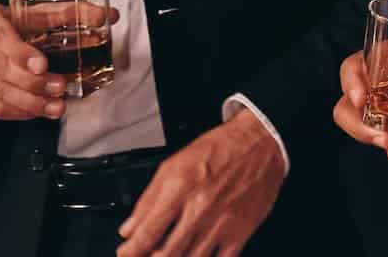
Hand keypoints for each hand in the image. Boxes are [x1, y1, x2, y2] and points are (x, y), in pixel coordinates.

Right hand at [0, 0, 116, 121]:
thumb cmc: (11, 25)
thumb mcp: (34, 13)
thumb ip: (70, 13)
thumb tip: (109, 16)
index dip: (20, 53)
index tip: (43, 65)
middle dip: (32, 83)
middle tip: (60, 88)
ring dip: (29, 102)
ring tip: (56, 106)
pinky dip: (16, 113)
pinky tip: (37, 112)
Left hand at [117, 113, 284, 256]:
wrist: (261, 143)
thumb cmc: (220, 149)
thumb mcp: (174, 164)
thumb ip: (148, 198)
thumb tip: (130, 228)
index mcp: (179, 188)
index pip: (146, 234)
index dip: (130, 251)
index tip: (125, 252)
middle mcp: (200, 208)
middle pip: (165, 254)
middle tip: (145, 255)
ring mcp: (222, 223)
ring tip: (168, 254)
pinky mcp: (241, 232)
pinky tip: (195, 256)